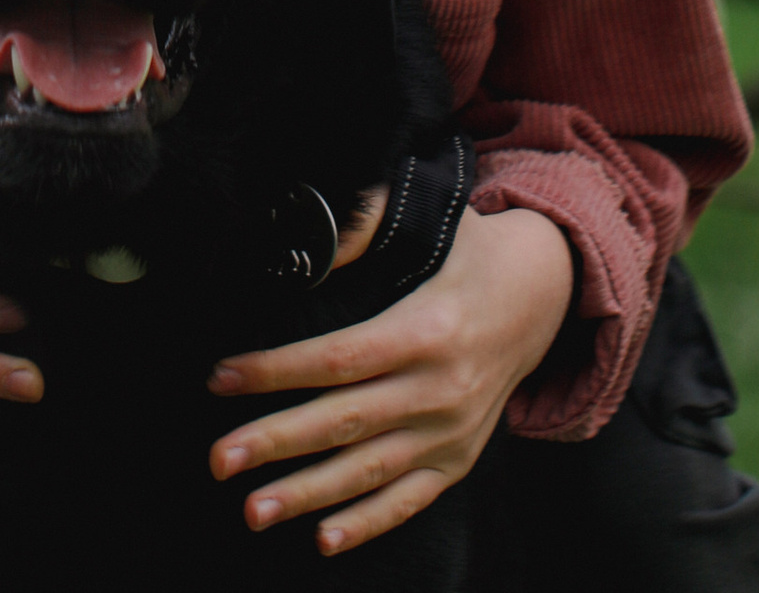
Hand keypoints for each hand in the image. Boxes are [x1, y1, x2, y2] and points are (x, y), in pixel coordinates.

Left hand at [205, 204, 573, 555]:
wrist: (541, 296)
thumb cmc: (467, 253)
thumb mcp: (426, 219)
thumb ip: (365, 223)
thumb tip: (308, 237)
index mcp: (425, 331)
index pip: (339, 358)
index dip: (278, 370)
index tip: (222, 377)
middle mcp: (438, 390)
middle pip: (344, 421)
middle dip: (276, 442)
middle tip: (218, 460)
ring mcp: (450, 433)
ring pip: (368, 471)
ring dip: (307, 495)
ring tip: (252, 510)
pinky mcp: (458, 460)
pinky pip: (409, 500)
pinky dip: (367, 522)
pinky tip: (322, 539)